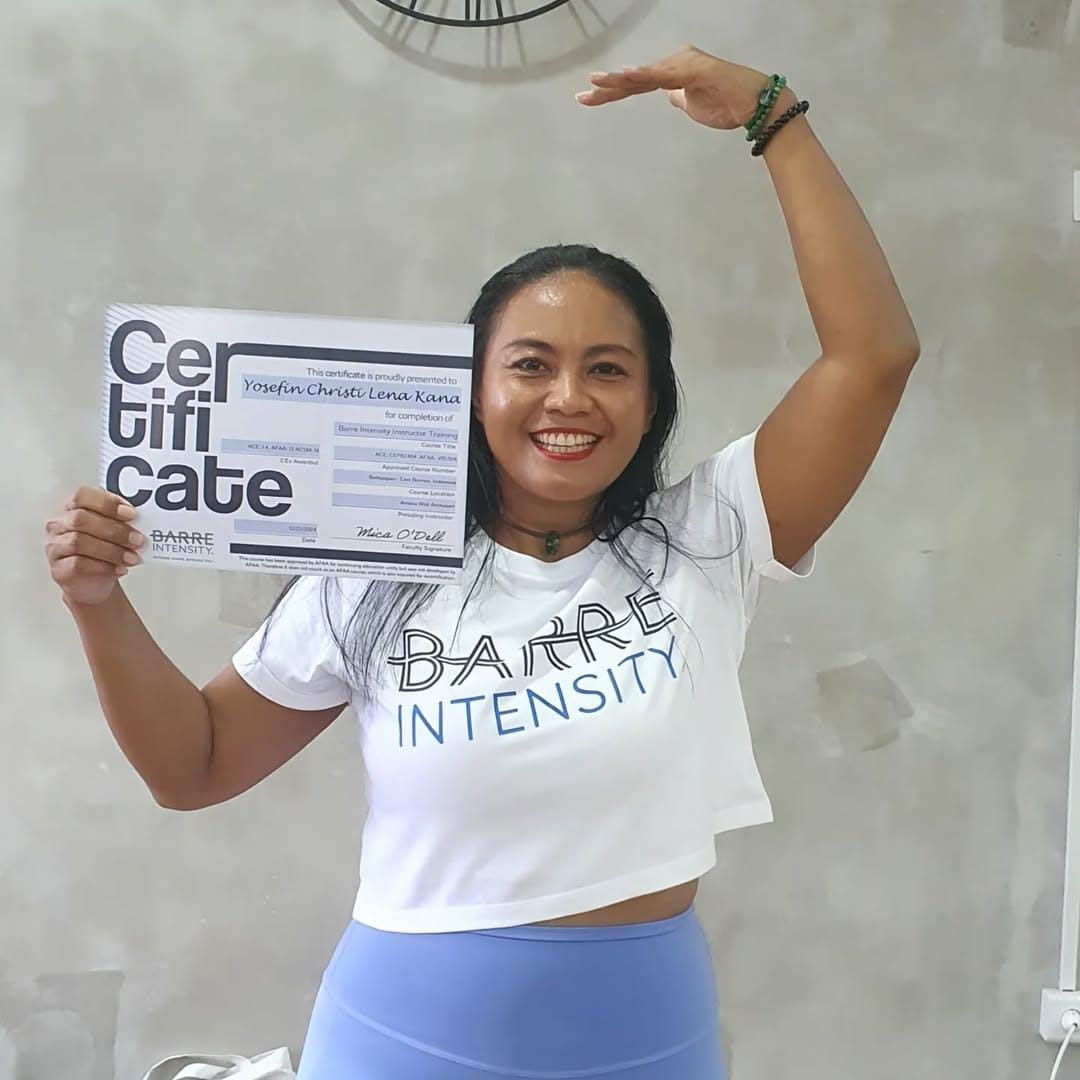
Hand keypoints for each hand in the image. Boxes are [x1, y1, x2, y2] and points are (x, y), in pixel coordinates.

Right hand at [45, 487, 143, 605]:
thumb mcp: (113, 532)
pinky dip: (104, 567)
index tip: (131, 514)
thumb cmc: (104, 552)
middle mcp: (59, 525)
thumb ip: (122, 522)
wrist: (93, 584)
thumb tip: (143, 520)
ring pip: (79, 542)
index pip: (82, 495)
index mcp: (73, 508)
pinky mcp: (58, 569)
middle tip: (137, 540)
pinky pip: (78, 565)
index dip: (107, 503)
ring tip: (132, 557)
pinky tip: (120, 569)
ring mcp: (55, 547)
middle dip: (114, 530)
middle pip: (81, 519)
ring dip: (111, 550)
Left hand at [575, 44, 775, 131]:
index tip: (588, 99)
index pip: (635, 85)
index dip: (611, 92)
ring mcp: (684, 63)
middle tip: (583, 95)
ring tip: (597, 82)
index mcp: (671, 74)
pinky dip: (647, 73)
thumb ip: (679, 98)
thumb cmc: (727, 105)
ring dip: (620, 79)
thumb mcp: (693, 105)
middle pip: (634, 78)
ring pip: (645, 73)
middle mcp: (674, 64)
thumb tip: (668, 97)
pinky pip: (666, 73)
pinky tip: (628, 73)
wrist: (754, 106)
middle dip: (607, 87)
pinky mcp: (695, 68)